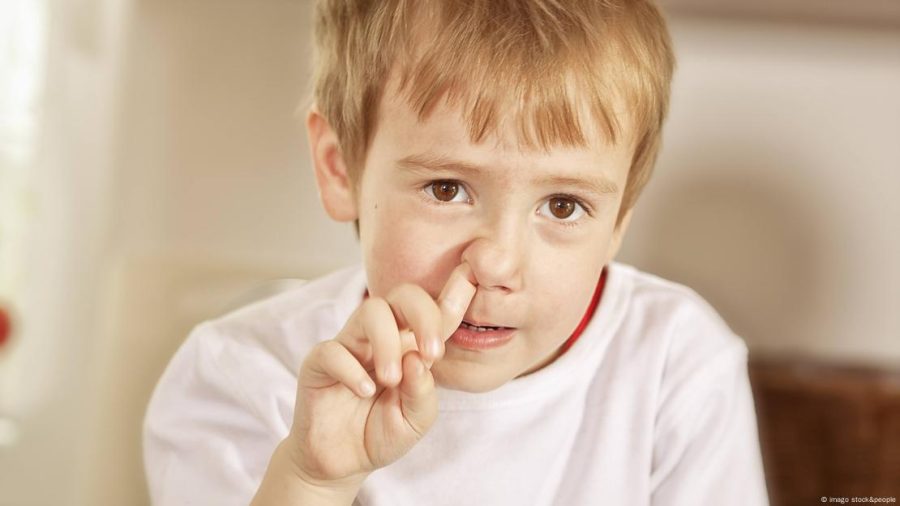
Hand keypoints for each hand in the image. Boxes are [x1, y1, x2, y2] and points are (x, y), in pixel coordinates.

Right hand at [287, 262, 476, 488]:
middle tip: (433, 352)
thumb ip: (423, 391)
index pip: (434, 312)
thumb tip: (418, 357)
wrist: (341, 463)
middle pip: (403, 295)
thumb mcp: (416, 420)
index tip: (471, 280)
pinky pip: (334, 349)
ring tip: (391, 379)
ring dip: (388, 342)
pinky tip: (364, 391)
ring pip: (370, 311)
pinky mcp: (320, 363)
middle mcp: (381, 337)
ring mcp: (350, 345)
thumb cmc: (380, 433)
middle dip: (424, 314)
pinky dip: (352, 369)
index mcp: (410, 345)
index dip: (453, 294)